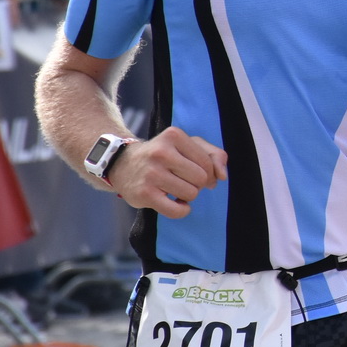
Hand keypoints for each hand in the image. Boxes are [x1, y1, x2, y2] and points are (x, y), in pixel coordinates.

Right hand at [108, 126, 227, 219]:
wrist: (123, 164)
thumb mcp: (188, 145)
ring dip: (187, 196)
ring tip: (174, 189)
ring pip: (191, 194)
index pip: (207, 162)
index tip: (195, 172)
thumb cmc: (163, 155)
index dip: (207, 172)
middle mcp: (161, 152)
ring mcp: (151, 173)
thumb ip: (214, 155)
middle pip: (200, 179)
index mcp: (174, 135)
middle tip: (183, 180)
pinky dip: (182, 210)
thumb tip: (223, 176)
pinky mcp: (144, 194)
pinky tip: (174, 203)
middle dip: (197, 184)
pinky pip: (177, 211)